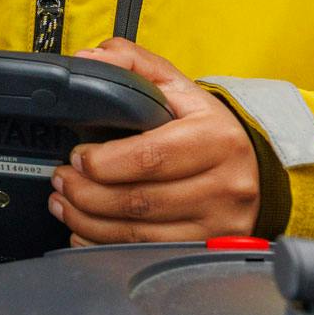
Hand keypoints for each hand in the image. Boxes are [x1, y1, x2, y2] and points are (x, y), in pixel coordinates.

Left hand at [49, 38, 258, 244]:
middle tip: (60, 182)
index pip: (150, 157)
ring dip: (88, 221)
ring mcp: (218, 223)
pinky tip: (84, 231)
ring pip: (139, 234)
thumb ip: (130, 62)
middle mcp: (224, 185)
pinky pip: (146, 254)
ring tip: (63, 203)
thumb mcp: (175, 84)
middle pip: (140, 201)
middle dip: (86, 194)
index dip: (103, 162)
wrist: (252, 165)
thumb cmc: (205, 125)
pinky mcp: (208, 247)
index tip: (76, 157)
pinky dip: (105, 245)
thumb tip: (88, 60)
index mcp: (215, 138)